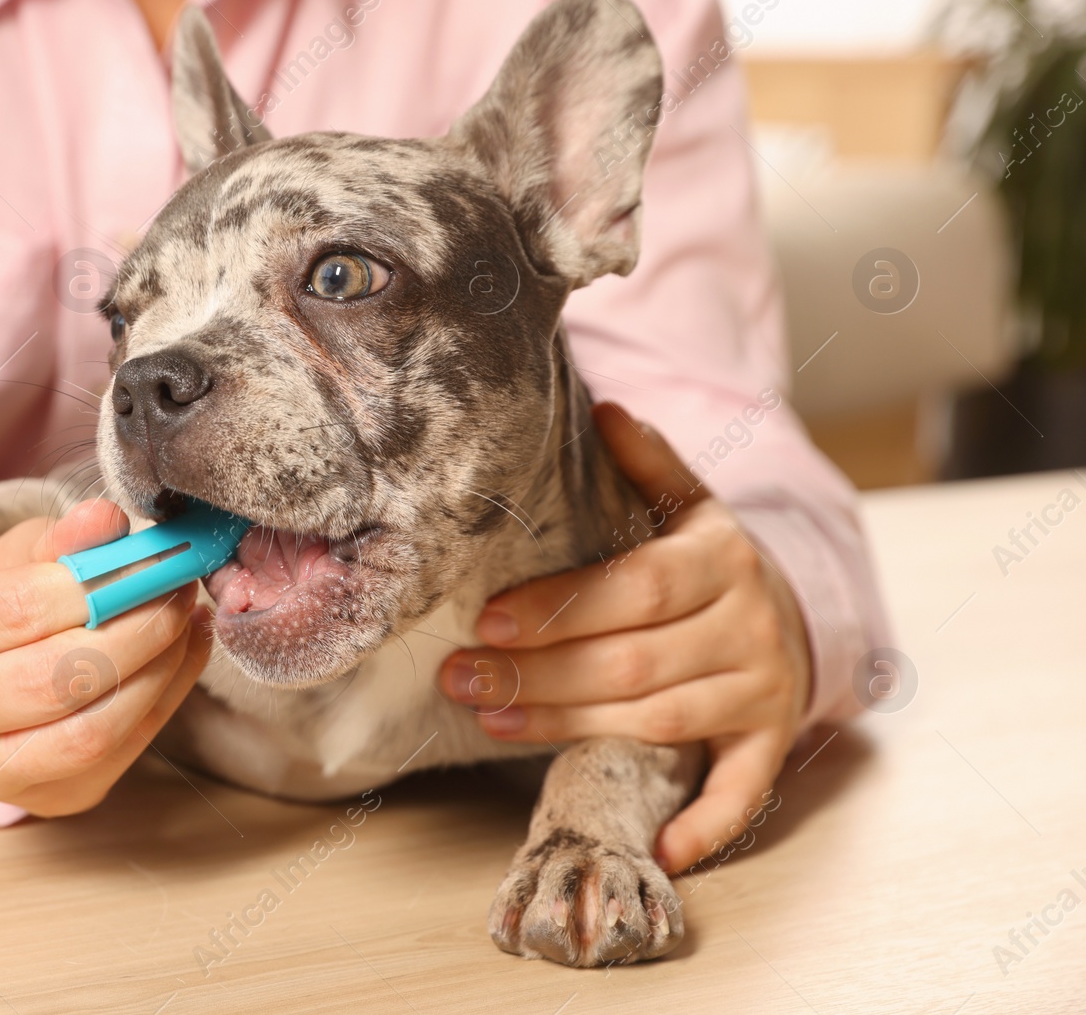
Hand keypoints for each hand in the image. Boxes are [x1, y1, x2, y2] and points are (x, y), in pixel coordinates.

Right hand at [0, 499, 209, 816]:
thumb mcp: (21, 552)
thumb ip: (64, 538)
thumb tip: (106, 521)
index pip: (11, 611)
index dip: (92, 587)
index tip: (148, 560)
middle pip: (50, 681)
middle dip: (135, 631)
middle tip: (178, 590)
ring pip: (87, 734)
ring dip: (157, 672)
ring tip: (184, 621)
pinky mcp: (40, 798)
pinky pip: (116, 757)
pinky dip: (164, 702)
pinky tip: (182, 654)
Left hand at [438, 401, 812, 872]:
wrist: (797, 611)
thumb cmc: (709, 560)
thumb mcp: (689, 503)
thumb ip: (648, 464)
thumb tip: (603, 408)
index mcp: (719, 558)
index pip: (630, 589)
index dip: (557, 610)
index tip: (487, 621)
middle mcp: (748, 625)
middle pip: (630, 662)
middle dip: (537, 676)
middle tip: (461, 679)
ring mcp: (764, 690)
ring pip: (658, 721)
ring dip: (571, 729)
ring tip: (494, 722)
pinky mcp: (770, 741)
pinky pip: (741, 792)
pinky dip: (704, 825)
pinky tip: (659, 850)